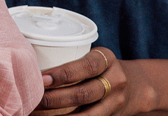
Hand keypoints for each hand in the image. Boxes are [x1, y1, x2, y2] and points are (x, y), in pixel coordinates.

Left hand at [33, 47, 154, 115]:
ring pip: (87, 113)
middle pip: (83, 93)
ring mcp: (116, 101)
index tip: (41, 79)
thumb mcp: (95, 57)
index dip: (63, 74)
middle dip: (55, 98)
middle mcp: (115, 80)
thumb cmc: (102, 68)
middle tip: (33, 99)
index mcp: (107, 59)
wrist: (137, 85)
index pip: (85, 66)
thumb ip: (73, 62)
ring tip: (39, 112)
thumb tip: (30, 66)